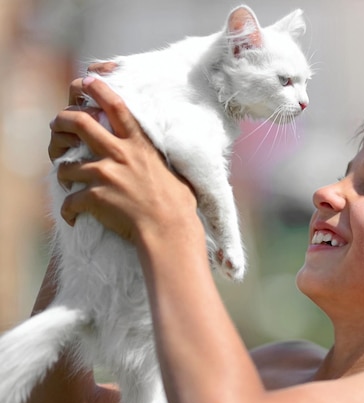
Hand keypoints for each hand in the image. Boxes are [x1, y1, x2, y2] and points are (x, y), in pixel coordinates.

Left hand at [49, 76, 197, 242]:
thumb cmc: (179, 206)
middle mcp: (120, 154)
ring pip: (66, 166)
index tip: (86, 82)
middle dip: (61, 121)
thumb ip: (160, 162)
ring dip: (63, 173)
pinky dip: (69, 210)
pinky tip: (73, 216)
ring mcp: (105, 175)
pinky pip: (70, 202)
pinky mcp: (95, 197)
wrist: (169, 230)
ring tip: (67, 180)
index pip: (116, 106)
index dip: (98, 90)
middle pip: (79, 123)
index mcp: (140, 145)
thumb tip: (164, 161)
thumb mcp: (174, 173)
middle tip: (56, 126)